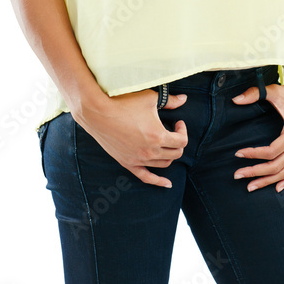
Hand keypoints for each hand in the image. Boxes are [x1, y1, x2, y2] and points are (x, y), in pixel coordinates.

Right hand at [71, 89, 188, 188]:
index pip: (182, 141)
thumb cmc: (124, 103)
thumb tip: (185, 99)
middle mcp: (150, 151)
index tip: (178, 122)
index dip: (183, 131)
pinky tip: (167, 184)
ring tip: (166, 143)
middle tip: (173, 131)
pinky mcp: (128, 163)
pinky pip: (146, 177)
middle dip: (178, 142)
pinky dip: (158, 181)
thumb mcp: (150, 98)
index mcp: (158, 136)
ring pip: (164, 164)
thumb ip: (170, 101)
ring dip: (169, 154)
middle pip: (175, 153)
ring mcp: (138, 159)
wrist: (98, 112)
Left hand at [231, 77, 283, 192]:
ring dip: (268, 181)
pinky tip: (277, 189)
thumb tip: (235, 100)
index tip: (237, 153)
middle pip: (277, 166)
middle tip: (237, 175)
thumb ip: (253, 94)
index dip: (253, 154)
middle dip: (256, 172)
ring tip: (250, 186)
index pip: (271, 151)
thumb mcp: (272, 90)